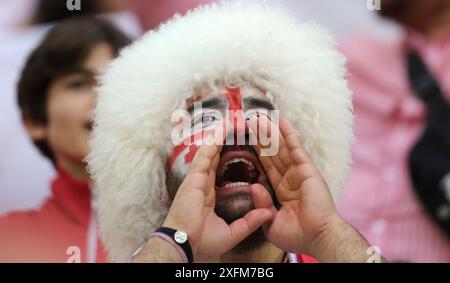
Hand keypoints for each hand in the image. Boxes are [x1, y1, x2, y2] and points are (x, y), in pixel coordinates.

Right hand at [163, 129, 272, 260]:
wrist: (186, 245)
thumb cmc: (202, 242)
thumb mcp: (233, 232)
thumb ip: (250, 222)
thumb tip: (267, 214)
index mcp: (210, 194)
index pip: (222, 169)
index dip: (231, 156)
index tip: (242, 145)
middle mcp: (203, 182)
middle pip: (217, 156)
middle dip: (227, 141)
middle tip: (238, 126)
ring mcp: (198, 178)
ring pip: (212, 151)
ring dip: (221, 135)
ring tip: (233, 120)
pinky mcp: (194, 177)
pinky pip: (205, 154)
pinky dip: (213, 140)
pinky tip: (222, 128)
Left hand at [248, 116, 340, 254]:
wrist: (316, 237)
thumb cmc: (297, 235)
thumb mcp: (270, 222)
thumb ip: (261, 205)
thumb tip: (255, 186)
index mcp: (282, 190)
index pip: (266, 166)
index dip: (257, 153)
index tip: (247, 140)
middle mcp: (290, 178)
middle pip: (272, 153)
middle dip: (261, 138)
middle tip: (250, 122)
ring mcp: (299, 172)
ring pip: (281, 148)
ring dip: (270, 132)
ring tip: (259, 117)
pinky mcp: (307, 169)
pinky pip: (296, 148)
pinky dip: (289, 134)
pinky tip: (282, 121)